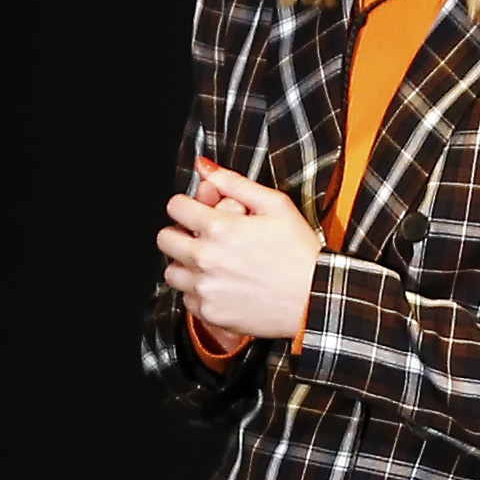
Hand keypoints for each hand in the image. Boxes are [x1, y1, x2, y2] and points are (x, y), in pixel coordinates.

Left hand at [158, 159, 323, 346]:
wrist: (314, 299)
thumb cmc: (300, 252)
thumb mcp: (276, 205)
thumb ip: (234, 183)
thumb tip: (204, 167)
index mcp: (220, 228)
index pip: (175, 207)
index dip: (186, 205)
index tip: (197, 211)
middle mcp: (206, 258)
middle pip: (165, 239)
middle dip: (180, 233)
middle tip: (200, 238)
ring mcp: (206, 288)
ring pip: (171, 272)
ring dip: (185, 265)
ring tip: (210, 264)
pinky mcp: (210, 313)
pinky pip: (186, 299)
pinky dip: (198, 292)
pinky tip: (220, 286)